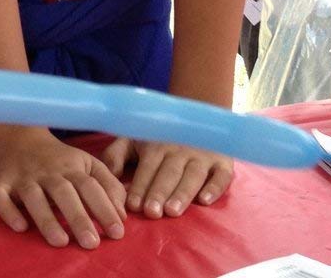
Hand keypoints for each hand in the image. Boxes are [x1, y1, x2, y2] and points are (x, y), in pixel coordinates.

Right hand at [0, 124, 125, 248]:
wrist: (15, 133)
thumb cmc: (57, 156)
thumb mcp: (86, 163)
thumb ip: (107, 185)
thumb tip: (122, 214)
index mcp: (71, 167)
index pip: (90, 187)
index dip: (104, 208)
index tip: (117, 232)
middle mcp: (47, 172)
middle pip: (64, 193)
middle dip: (78, 217)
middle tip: (91, 243)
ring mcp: (22, 176)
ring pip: (34, 197)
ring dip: (46, 219)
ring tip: (60, 242)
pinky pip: (1, 197)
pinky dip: (9, 211)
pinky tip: (20, 226)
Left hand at [101, 137, 232, 217]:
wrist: (195, 118)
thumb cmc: (156, 137)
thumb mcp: (132, 139)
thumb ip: (116, 155)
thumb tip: (107, 175)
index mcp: (156, 145)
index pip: (147, 167)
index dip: (140, 185)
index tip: (132, 205)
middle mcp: (179, 149)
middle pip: (169, 173)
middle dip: (159, 192)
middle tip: (152, 212)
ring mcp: (203, 156)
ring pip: (192, 175)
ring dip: (182, 193)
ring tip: (172, 211)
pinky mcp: (223, 162)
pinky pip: (221, 176)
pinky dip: (215, 187)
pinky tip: (205, 201)